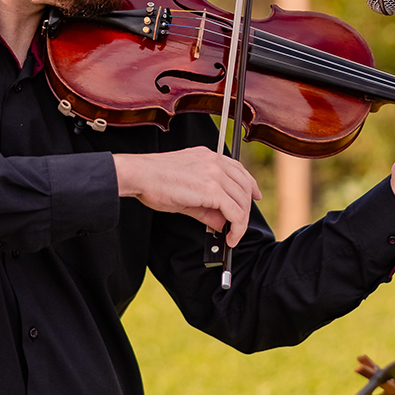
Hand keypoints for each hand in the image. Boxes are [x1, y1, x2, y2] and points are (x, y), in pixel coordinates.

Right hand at [112, 147, 261, 246]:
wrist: (139, 175)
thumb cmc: (154, 181)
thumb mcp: (185, 193)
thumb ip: (206, 207)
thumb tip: (221, 222)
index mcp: (207, 156)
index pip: (238, 169)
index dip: (250, 185)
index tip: (254, 197)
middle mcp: (214, 161)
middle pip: (244, 185)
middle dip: (246, 208)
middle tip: (240, 225)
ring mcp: (214, 174)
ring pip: (242, 200)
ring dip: (241, 221)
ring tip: (233, 236)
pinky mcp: (212, 189)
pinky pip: (235, 212)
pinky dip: (237, 227)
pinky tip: (229, 237)